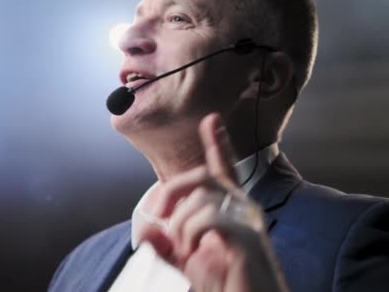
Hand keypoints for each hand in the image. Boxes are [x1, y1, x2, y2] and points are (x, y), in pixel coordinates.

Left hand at [141, 113, 287, 291]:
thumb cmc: (226, 284)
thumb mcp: (186, 264)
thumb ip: (165, 246)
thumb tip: (145, 230)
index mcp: (229, 210)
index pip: (223, 169)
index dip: (218, 143)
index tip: (211, 119)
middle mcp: (242, 209)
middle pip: (202, 177)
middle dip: (171, 191)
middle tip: (161, 218)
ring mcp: (247, 221)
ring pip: (200, 199)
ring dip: (181, 226)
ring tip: (187, 251)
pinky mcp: (247, 237)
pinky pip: (208, 217)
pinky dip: (191, 234)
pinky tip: (195, 252)